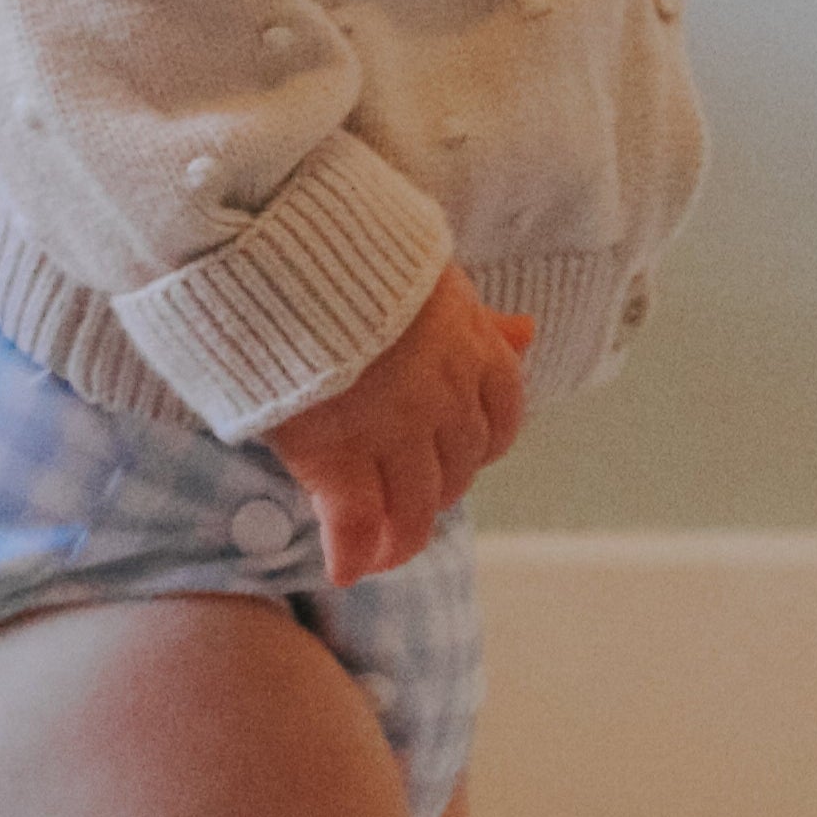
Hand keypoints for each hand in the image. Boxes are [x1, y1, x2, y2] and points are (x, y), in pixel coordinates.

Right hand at [267, 269, 532, 585]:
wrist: (288, 247)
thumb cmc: (353, 251)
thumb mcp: (432, 276)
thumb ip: (478, 319)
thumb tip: (528, 333)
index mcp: (472, 351)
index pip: (501, 418)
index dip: (481, 446)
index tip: (459, 459)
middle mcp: (444, 399)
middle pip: (458, 469)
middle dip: (440, 492)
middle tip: (412, 505)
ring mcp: (392, 431)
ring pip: (415, 506)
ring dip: (403, 537)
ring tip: (384, 553)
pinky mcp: (336, 453)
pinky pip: (355, 521)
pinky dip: (352, 552)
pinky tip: (344, 570)